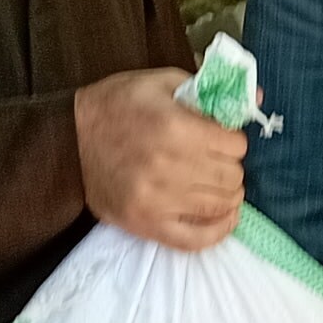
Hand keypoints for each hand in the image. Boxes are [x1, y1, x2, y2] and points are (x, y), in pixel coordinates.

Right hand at [75, 68, 246, 251]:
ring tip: (217, 183)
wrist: (66, 141)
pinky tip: (224, 217)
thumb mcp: (160, 82)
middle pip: (232, 176)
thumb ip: (208, 90)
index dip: (233, 139)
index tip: (222, 138)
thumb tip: (256, 96)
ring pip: (221, 205)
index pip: (235, 144)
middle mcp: (169, 166)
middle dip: (231, 166)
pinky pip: (197, 240)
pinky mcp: (147, 224)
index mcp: (174, 127)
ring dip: (228, 194)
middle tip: (217, 160)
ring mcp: (158, 200)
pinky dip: (218, 230)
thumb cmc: (116, 106)